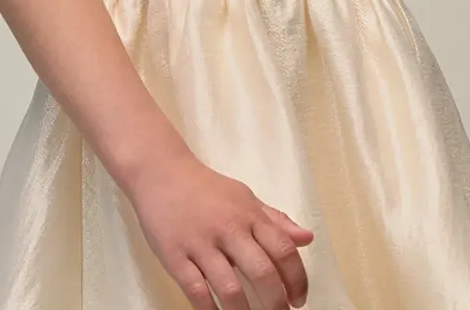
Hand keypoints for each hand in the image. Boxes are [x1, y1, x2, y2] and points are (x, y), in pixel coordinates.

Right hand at [127, 152, 314, 309]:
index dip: (297, 279)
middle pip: (262, 272)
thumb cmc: (207, 188)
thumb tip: (307, 238)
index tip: (299, 299)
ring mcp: (201, 244)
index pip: (283, 249)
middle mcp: (229, 229)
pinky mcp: (175, 256)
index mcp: (249, 214)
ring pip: (230, 288)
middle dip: (276, 303)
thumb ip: (275, 219)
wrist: (161, 173)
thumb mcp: (245, 197)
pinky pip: (196, 292)